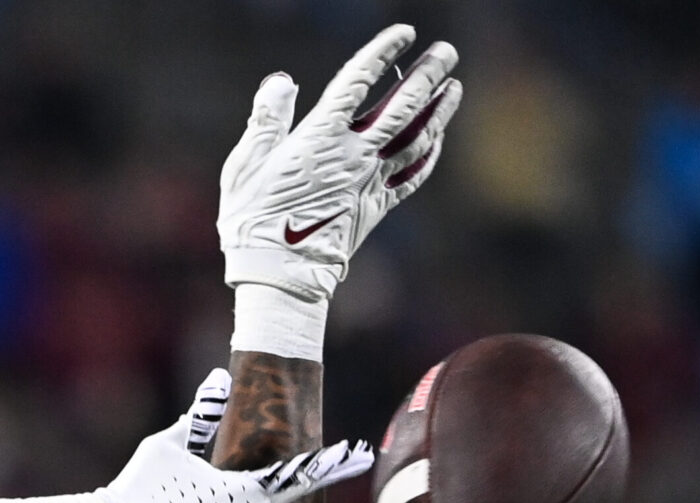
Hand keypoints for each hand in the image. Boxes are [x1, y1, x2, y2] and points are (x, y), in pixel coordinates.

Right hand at [218, 24, 461, 306]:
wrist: (279, 273)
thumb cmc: (253, 219)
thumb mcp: (245, 165)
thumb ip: (266, 119)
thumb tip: (282, 80)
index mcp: (320, 137)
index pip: (357, 82)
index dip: (382, 52)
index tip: (403, 32)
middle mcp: (353, 154)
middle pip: (401, 106)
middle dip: (427, 75)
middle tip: (447, 52)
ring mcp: (370, 181)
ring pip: (416, 139)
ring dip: (438, 111)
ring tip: (454, 87)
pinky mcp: (376, 207)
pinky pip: (412, 177)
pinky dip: (429, 155)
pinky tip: (439, 139)